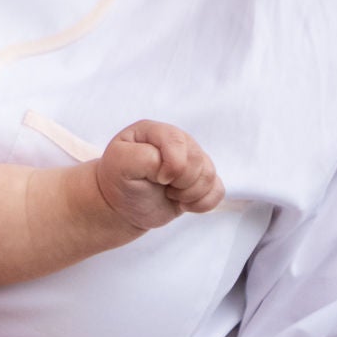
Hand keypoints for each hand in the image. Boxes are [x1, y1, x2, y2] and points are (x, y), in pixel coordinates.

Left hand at [96, 121, 223, 230]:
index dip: (174, 165)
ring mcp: (191, 160)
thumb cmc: (118, 181)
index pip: (178, 141)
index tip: (157, 179)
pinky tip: (182, 204)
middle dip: (180, 182)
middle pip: (198, 160)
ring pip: (209, 176)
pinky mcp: (200, 180)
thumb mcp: (120, 165)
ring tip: (168, 194)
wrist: (121, 205)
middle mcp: (177, 142)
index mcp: (156, 131)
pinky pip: (217, 191)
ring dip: (189, 194)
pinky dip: (202, 203)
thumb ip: (145, 158)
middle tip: (161, 186)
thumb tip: (173, 168)